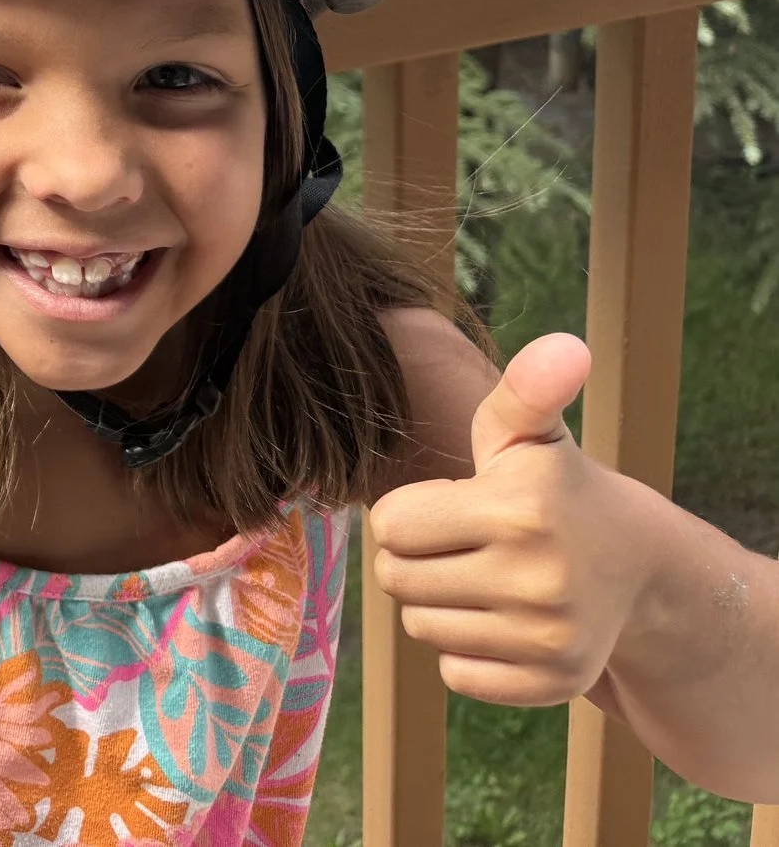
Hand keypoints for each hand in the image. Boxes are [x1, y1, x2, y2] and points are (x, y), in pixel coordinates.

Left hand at [371, 334, 648, 705]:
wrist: (638, 566)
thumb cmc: (557, 490)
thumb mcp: (531, 436)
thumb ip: (526, 389)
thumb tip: (567, 346)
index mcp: (518, 510)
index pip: (390, 526)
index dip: (411, 513)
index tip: (453, 506)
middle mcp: (536, 579)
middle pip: (397, 581)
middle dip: (416, 558)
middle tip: (463, 544)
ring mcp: (547, 638)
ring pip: (422, 628)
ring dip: (438, 604)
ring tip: (484, 578)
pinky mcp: (551, 682)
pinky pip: (455, 674)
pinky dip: (466, 653)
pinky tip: (501, 621)